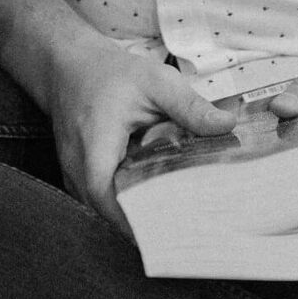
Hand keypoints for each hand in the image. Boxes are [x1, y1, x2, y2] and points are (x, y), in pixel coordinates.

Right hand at [42, 38, 235, 233]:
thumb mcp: (155, 81)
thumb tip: (227, 125)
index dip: (129, 217)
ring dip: (129, 216)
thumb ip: (189, 105)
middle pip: (102, 209)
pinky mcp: (75, 177)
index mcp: (95, 139)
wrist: (70, 65)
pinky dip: (120, 205)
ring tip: (169, 223)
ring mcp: (71, 172)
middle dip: (139, 223)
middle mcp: (75, 162)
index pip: (102, 191)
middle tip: (180, 233)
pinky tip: (149, 203)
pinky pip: (95, 201)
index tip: (164, 231)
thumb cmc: (111, 72)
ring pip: (98, 209)